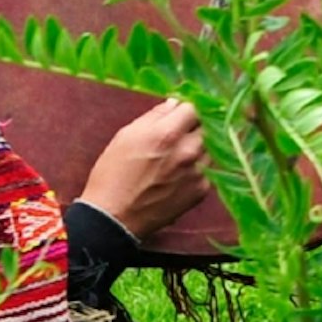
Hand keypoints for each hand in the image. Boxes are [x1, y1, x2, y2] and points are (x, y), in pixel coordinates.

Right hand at [77, 98, 209, 237]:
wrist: (113, 218)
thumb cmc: (112, 175)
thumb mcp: (125, 137)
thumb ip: (153, 117)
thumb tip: (174, 103)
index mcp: (167, 134)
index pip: (193, 108)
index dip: (186, 109)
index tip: (180, 114)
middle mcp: (188, 151)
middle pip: (205, 127)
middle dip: (193, 127)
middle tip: (178, 135)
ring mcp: (198, 172)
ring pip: (210, 147)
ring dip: (198, 147)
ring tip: (176, 156)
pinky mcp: (202, 190)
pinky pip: (208, 169)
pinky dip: (198, 167)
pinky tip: (179, 174)